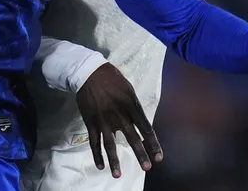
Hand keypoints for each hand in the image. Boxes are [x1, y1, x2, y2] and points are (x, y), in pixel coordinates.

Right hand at [76, 62, 162, 178]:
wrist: (88, 72)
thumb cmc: (111, 78)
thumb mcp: (129, 89)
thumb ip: (135, 106)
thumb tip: (140, 121)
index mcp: (131, 106)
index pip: (145, 128)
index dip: (153, 143)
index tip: (159, 157)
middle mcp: (119, 115)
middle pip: (132, 138)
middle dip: (140, 154)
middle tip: (147, 167)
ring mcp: (103, 120)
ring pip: (110, 144)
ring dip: (114, 160)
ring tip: (118, 175)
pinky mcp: (91, 122)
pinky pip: (94, 141)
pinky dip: (96, 154)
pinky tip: (101, 166)